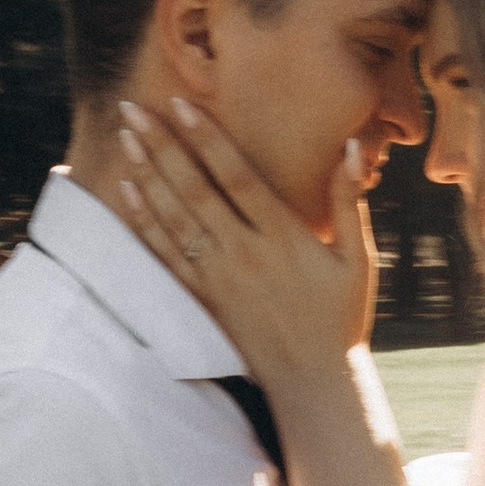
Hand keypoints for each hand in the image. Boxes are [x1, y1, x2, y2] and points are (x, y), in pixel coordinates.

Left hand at [117, 96, 375, 372]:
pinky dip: (145, 223)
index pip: (236, 176)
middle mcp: (244, 253)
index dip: (207, 138)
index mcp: (283, 236)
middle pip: (195, 190)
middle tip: (135, 109)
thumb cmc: (341, 316)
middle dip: (163, 146)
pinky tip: (128, 193)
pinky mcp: (205, 298)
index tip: (181, 104)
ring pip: (174, 218)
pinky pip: (167, 255)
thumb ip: (350, 199)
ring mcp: (219, 277)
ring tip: (126, 138)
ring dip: (147, 175)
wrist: (313, 381)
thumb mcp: (358, 258)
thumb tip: (354, 147)